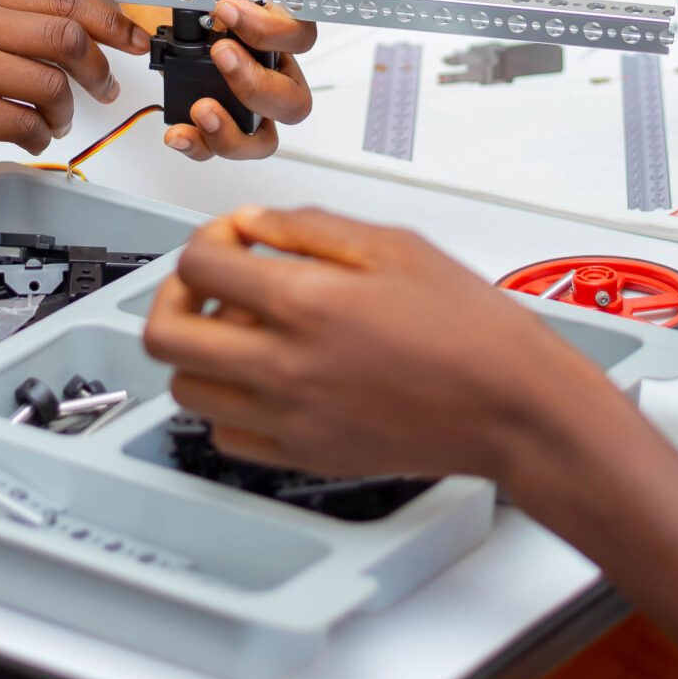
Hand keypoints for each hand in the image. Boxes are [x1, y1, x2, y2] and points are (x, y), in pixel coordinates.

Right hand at [0, 0, 147, 164]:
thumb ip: (0, 16)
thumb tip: (74, 33)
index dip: (109, 23)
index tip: (134, 42)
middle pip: (66, 38)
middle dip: (97, 71)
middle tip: (103, 91)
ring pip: (51, 85)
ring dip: (65, 112)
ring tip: (52, 121)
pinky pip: (23, 125)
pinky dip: (38, 137)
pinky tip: (29, 138)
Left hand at [136, 0, 318, 158]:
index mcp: (277, 15)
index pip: (301, 38)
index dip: (274, 33)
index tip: (230, 10)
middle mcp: (264, 56)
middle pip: (292, 98)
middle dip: (259, 86)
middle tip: (219, 53)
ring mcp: (234, 85)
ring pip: (263, 135)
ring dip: (236, 131)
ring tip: (202, 108)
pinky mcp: (201, 100)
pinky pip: (214, 142)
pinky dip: (199, 144)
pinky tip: (177, 129)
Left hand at [142, 207, 617, 480]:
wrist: (512, 406)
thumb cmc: (471, 328)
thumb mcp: (394, 245)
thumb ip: (310, 229)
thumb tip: (255, 223)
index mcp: (307, 301)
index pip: (199, 264)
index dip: (208, 239)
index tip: (233, 239)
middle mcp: (286, 365)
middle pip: (165, 335)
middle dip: (175, 297)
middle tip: (208, 285)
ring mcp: (290, 418)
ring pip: (186, 389)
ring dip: (198, 352)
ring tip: (237, 332)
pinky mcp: (304, 455)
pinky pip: (225, 435)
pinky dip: (227, 403)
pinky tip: (262, 378)